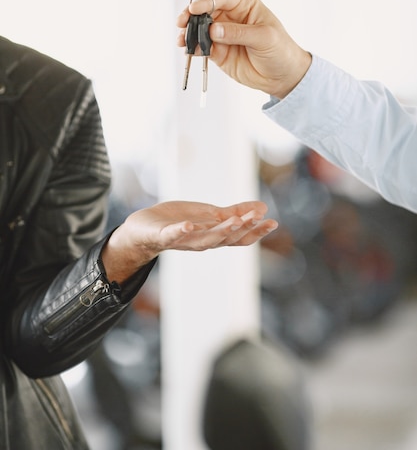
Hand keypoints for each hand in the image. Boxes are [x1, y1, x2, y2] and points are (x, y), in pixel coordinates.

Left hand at [102, 200, 277, 283]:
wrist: (143, 231)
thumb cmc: (178, 222)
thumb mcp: (210, 215)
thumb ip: (234, 212)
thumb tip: (262, 207)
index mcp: (213, 235)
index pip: (239, 237)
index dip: (256, 232)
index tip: (273, 222)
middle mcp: (201, 242)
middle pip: (225, 239)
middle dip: (242, 229)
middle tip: (257, 218)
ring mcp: (182, 240)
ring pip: (204, 240)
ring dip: (220, 232)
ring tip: (234, 221)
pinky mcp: (162, 235)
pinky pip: (172, 235)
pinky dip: (180, 231)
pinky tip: (188, 224)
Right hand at [177, 0, 311, 97]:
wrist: (282, 76)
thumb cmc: (280, 51)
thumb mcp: (264, 38)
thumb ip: (238, 33)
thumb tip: (214, 30)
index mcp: (245, 5)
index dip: (205, 2)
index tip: (194, 9)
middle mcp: (231, 17)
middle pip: (205, 11)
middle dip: (192, 16)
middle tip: (182, 23)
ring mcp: (223, 34)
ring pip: (200, 29)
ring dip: (189, 32)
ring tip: (182, 39)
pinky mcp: (218, 51)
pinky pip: (202, 46)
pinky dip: (193, 48)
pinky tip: (189, 50)